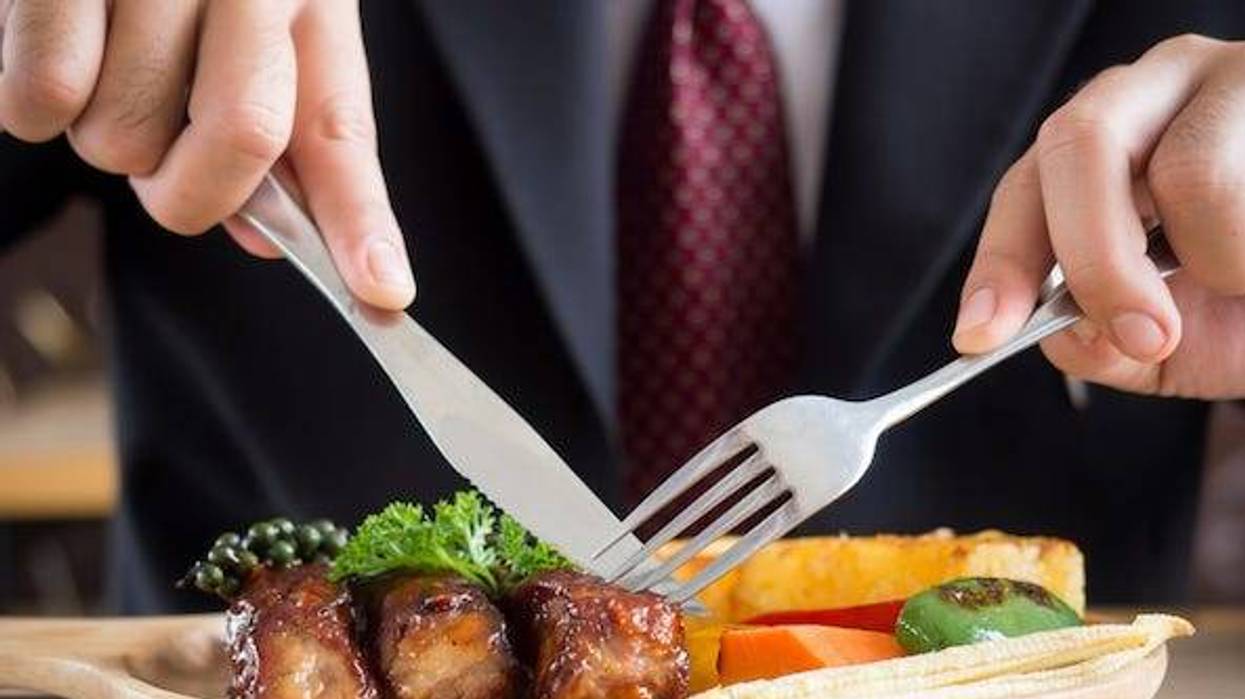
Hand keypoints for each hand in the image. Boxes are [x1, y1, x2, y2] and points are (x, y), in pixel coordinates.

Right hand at [0, 0, 413, 308]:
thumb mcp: (250, 34)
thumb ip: (269, 132)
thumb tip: (264, 238)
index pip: (341, 128)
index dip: (363, 221)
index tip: (386, 293)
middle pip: (243, 138)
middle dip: (194, 196)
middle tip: (165, 176)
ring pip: (126, 135)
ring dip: (107, 142)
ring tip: (106, 74)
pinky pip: (42, 99)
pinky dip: (38, 109)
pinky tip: (58, 52)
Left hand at [953, 34, 1244, 399]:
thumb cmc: (1236, 306)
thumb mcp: (1157, 347)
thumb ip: (1092, 342)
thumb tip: (1070, 332)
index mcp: (1093, 148)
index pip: (1023, 191)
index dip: (999, 264)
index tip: (982, 333)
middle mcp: (1146, 94)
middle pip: (1078, 144)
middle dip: (1097, 259)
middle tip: (1143, 336)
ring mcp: (1220, 79)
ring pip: (1185, 174)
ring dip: (1217, 260)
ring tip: (1241, 277)